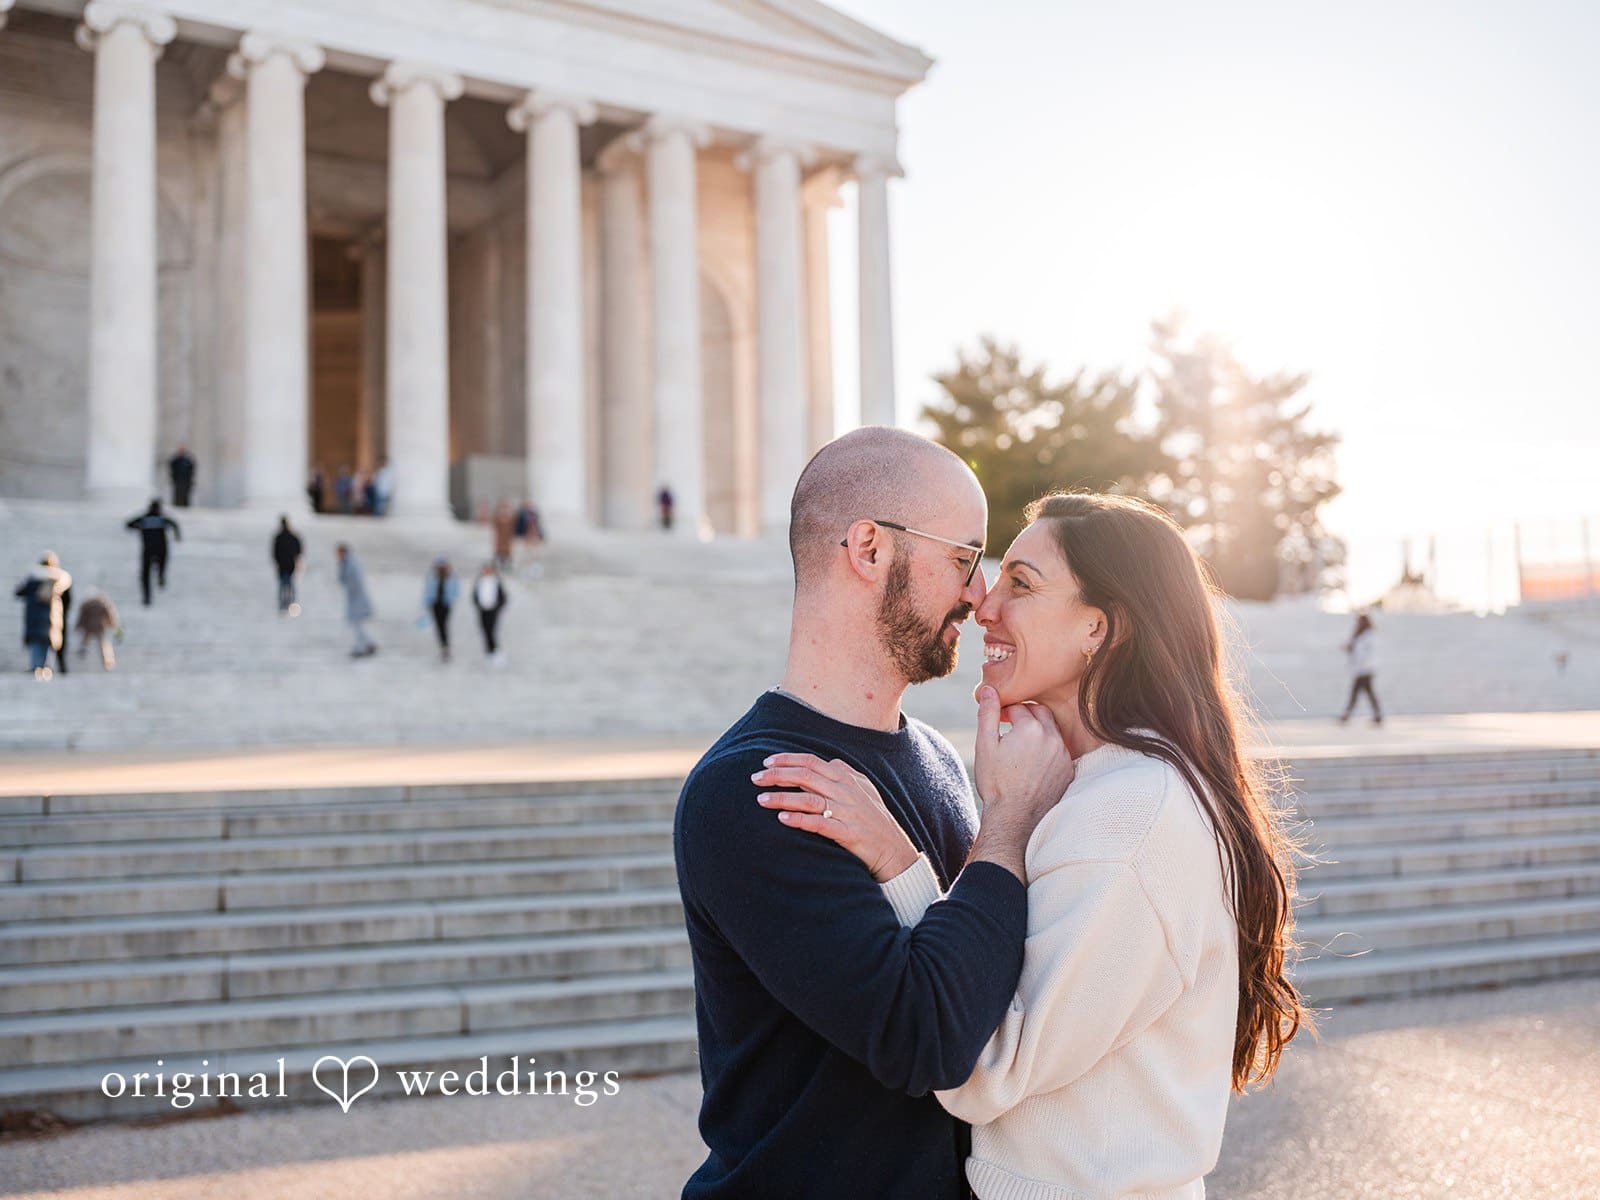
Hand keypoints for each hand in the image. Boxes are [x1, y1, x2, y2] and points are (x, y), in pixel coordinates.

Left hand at [751, 755, 920, 882]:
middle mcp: (846, 790)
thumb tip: (825, 762)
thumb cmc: (875, 819)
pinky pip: (819, 823)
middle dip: (777, 775)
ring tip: (760, 799)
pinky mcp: (848, 832)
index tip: (766, 762)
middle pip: (805, 775)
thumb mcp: (864, 789)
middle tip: (755, 779)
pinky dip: (799, 819)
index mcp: (846, 777)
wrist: (894, 849)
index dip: (786, 759)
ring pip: (809, 798)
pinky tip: (782, 818)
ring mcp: (847, 811)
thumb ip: (845, 773)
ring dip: (782, 796)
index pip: (811, 761)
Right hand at [968, 687, 1074, 880]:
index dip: (1007, 712)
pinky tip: (1034, 764)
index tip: (999, 721)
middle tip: (1010, 728)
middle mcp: (1053, 738)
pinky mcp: (1069, 771)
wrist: (1015, 820)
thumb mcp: (985, 746)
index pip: (1020, 707)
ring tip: (1021, 747)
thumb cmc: (996, 783)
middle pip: (1041, 714)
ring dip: (1038, 733)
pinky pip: (1060, 751)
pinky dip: (1048, 750)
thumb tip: (988, 689)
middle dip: (1026, 716)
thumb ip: (988, 714)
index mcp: (1031, 728)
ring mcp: (1063, 755)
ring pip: (1052, 732)